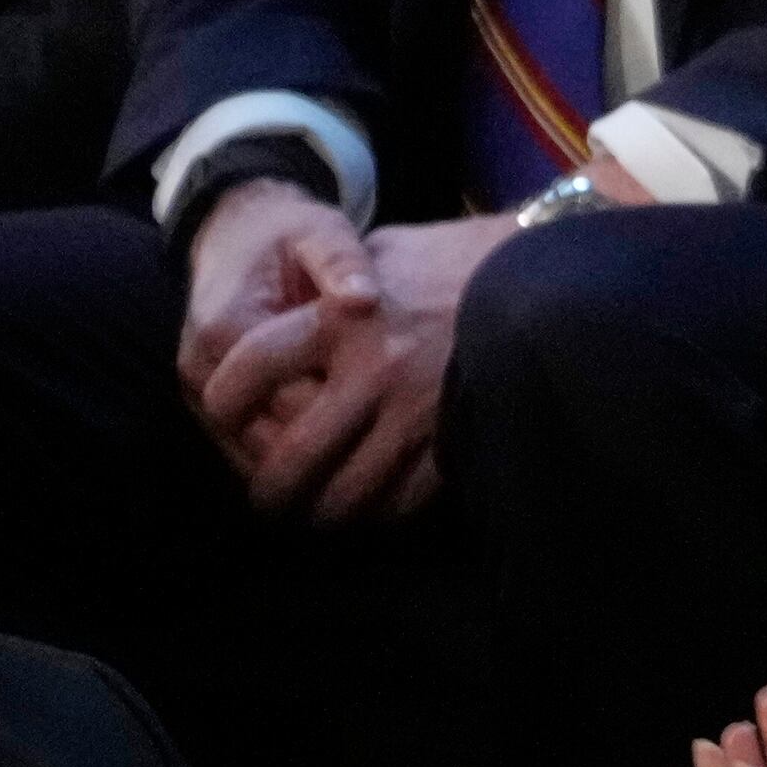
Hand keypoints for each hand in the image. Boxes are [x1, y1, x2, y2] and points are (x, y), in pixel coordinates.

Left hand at [190, 214, 503, 521]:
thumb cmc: (457, 256)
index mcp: (342, 318)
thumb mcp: (383, 252)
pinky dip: (379, 514)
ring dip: (321, 514)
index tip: (223, 418)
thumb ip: (332, 286)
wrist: (545, 270)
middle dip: (267, 491)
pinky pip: (402, 500)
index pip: (248, 369)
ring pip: (345, 495)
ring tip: (315, 513)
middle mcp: (374, 371)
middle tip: (266, 498)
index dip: (220, 404)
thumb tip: (288, 316)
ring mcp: (417, 411)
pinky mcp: (454, 436)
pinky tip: (373, 506)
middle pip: (292, 459)